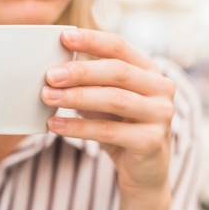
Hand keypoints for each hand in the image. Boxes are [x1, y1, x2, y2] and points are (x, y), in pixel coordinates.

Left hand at [41, 28, 175, 200]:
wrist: (144, 173)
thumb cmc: (121, 128)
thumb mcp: (107, 100)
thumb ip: (92, 82)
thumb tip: (53, 68)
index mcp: (150, 70)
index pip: (120, 47)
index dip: (92, 40)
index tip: (64, 36)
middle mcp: (161, 88)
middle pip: (118, 71)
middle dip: (80, 71)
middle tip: (49, 75)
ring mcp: (161, 115)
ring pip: (115, 99)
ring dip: (77, 97)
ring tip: (47, 97)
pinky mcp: (152, 141)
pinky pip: (109, 131)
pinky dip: (78, 127)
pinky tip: (55, 124)